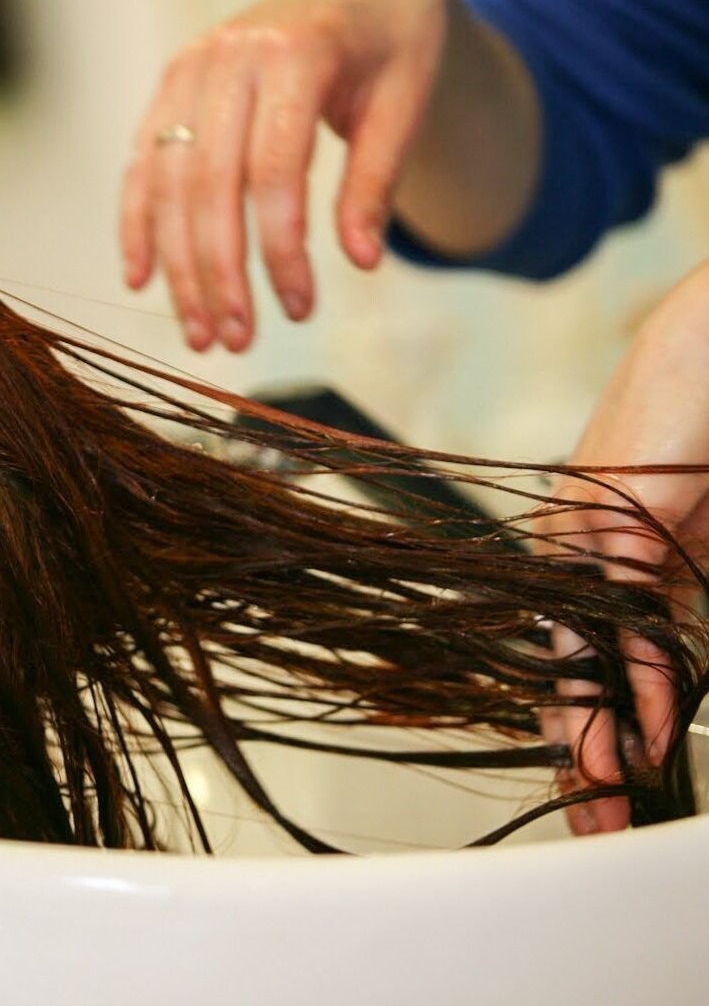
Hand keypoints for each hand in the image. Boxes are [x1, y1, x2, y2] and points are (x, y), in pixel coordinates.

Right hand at [120, 0, 457, 351]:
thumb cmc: (393, 45)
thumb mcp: (407, 102)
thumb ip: (377, 180)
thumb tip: (361, 263)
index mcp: (293, 50)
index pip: (273, 171)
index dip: (280, 250)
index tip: (300, 310)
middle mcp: (227, 55)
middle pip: (209, 185)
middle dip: (219, 273)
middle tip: (236, 342)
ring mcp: (189, 68)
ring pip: (168, 183)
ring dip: (178, 265)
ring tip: (201, 332)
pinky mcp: (170, 86)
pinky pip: (143, 164)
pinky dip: (138, 224)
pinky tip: (142, 280)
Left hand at [533, 262, 708, 831]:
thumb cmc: (707, 443)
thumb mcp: (695, 558)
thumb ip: (676, 625)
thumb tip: (670, 702)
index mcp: (603, 566)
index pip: (590, 667)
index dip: (595, 735)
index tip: (602, 797)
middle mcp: (579, 553)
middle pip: (571, 670)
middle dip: (585, 752)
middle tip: (593, 823)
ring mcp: (585, 533)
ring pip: (586, 649)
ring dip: (603, 727)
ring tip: (609, 791)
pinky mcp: (606, 512)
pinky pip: (620, 608)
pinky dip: (640, 672)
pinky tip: (650, 727)